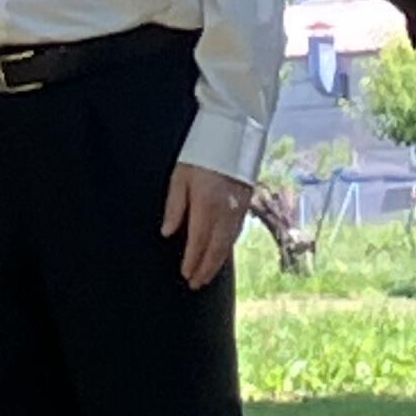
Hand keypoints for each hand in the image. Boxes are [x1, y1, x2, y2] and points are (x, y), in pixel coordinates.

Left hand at [162, 160, 251, 289]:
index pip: (198, 242)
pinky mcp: (247, 203)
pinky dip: (227, 247)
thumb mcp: (179, 175)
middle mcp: (226, 211)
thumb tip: (168, 232)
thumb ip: (175, 206)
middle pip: (216, 249)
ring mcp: (239, 208)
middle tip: (196, 284)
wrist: (235, 132)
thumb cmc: (202, 150)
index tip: (186, 274)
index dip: (192, 261)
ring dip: (217, 262)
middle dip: (206, 269)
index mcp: (207, 205)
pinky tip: (222, 252)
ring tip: (207, 274)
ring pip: (228, 243)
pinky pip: (236, 232)